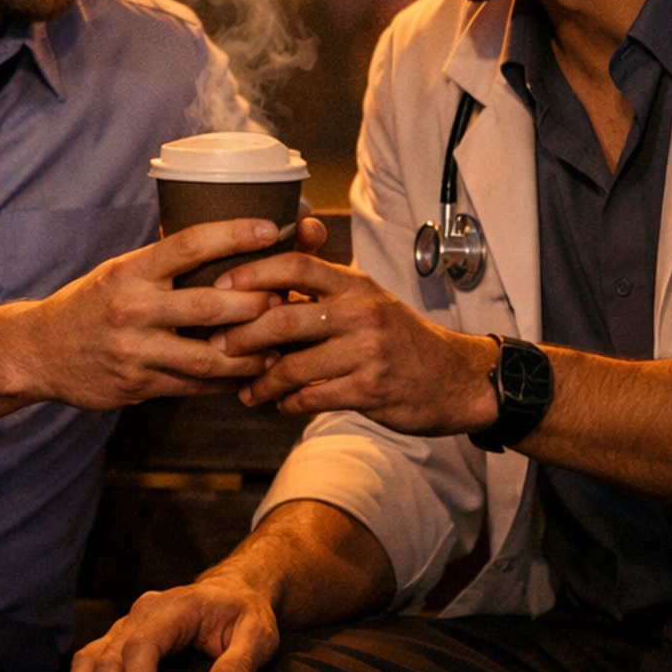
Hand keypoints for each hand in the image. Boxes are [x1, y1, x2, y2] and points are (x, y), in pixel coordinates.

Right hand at [5, 219, 288, 410]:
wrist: (38, 352)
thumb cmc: (89, 303)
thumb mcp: (118, 270)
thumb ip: (162, 259)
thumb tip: (217, 229)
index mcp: (131, 271)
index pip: (188, 244)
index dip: (234, 234)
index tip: (272, 228)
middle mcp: (132, 308)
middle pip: (209, 306)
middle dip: (255, 304)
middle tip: (286, 299)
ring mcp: (135, 351)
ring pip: (208, 356)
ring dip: (250, 353)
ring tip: (278, 347)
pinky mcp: (138, 385)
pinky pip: (194, 386)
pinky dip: (225, 381)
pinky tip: (248, 375)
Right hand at [66, 573, 280, 671]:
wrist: (232, 593)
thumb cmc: (245, 614)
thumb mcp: (258, 636)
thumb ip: (240, 665)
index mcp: (174, 607)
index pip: (143, 645)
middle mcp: (142, 613)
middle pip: (111, 656)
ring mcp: (126, 626)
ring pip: (91, 658)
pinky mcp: (119, 641)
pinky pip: (89, 662)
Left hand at [212, 251, 497, 432]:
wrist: (454, 379)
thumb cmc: (399, 339)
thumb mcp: (368, 302)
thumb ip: (323, 294)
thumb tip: (262, 289)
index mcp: (355, 285)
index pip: (296, 264)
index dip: (253, 273)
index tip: (221, 286)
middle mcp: (361, 312)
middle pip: (284, 317)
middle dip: (243, 335)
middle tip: (218, 346)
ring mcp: (367, 352)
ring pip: (293, 365)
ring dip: (261, 382)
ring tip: (245, 390)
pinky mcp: (371, 390)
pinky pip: (313, 397)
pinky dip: (288, 404)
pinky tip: (279, 406)